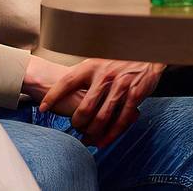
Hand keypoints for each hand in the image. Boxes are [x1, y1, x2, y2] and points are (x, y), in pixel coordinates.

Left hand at [39, 59, 164, 147]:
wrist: (150, 52)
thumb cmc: (121, 59)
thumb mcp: (100, 60)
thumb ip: (86, 74)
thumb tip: (64, 86)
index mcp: (93, 66)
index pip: (67, 82)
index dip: (53, 96)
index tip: (43, 108)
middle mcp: (105, 76)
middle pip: (84, 107)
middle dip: (77, 123)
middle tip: (76, 129)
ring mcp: (120, 85)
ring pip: (102, 117)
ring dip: (93, 132)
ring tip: (88, 139)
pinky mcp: (135, 94)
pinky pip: (122, 119)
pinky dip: (112, 134)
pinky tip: (105, 140)